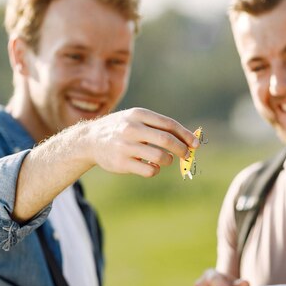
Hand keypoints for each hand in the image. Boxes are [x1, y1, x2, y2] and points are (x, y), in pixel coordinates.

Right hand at [81, 108, 199, 177]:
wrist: (90, 140)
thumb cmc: (121, 129)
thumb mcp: (136, 119)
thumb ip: (158, 127)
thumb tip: (188, 140)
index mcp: (138, 114)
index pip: (168, 124)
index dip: (185, 135)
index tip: (196, 144)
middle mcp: (131, 128)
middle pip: (166, 140)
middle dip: (182, 149)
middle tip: (187, 155)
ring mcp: (125, 146)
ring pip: (160, 157)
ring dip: (168, 160)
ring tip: (166, 160)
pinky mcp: (121, 163)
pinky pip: (149, 170)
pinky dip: (156, 170)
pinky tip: (152, 166)